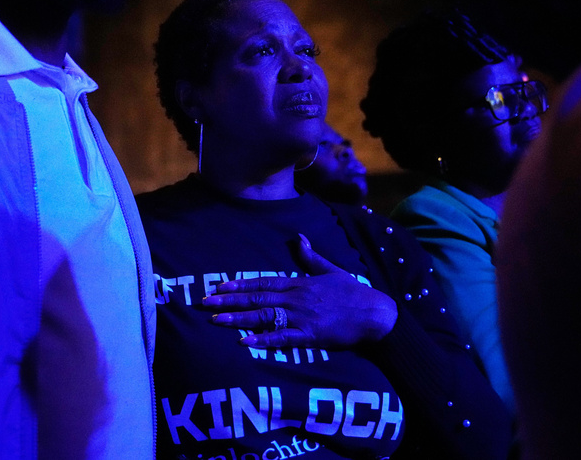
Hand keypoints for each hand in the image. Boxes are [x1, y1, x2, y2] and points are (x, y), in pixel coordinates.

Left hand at [202, 234, 397, 348]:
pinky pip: (282, 339)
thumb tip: (299, 237)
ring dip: (239, 319)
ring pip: (264, 317)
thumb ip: (311, 257)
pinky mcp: (310, 337)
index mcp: (299, 283)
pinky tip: (245, 342)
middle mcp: (296, 299)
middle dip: (229, 300)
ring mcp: (302, 318)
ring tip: (216, 320)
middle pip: (257, 299)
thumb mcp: (331, 269)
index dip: (240, 284)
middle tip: (205, 303)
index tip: (219, 286)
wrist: (374, 314)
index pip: (263, 282)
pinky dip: (263, 341)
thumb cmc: (353, 292)